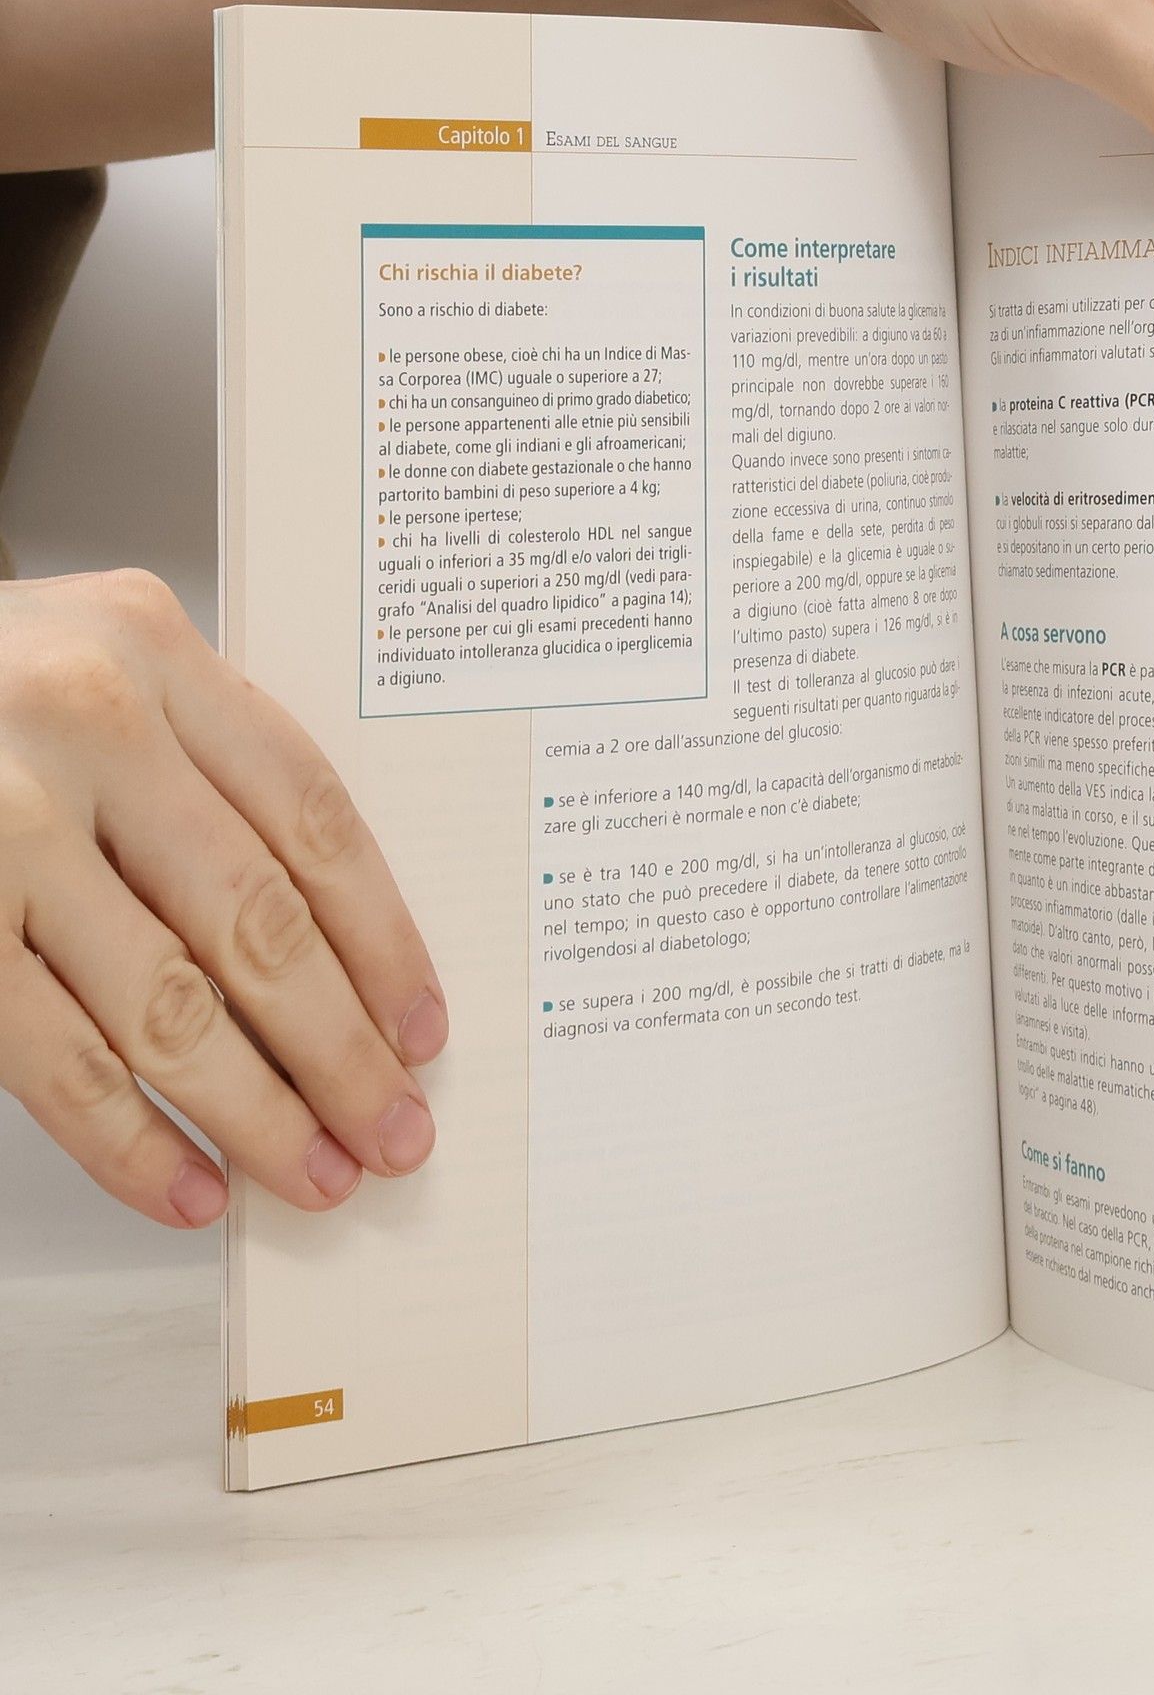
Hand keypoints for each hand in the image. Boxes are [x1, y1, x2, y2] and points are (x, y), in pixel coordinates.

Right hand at [0, 571, 446, 1227]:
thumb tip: (330, 951)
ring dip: (256, 1112)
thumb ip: (200, 760)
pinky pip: (52, 1057)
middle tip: (394, 1129)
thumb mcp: (95, 662)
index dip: (383, 938)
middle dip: (341, 1049)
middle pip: (258, 922)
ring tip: (317, 1173)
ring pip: (166, 1004)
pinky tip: (187, 1184)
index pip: (312, 818)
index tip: (421, 1027)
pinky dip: (127, 1139)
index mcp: (150, 649)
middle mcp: (84, 724)